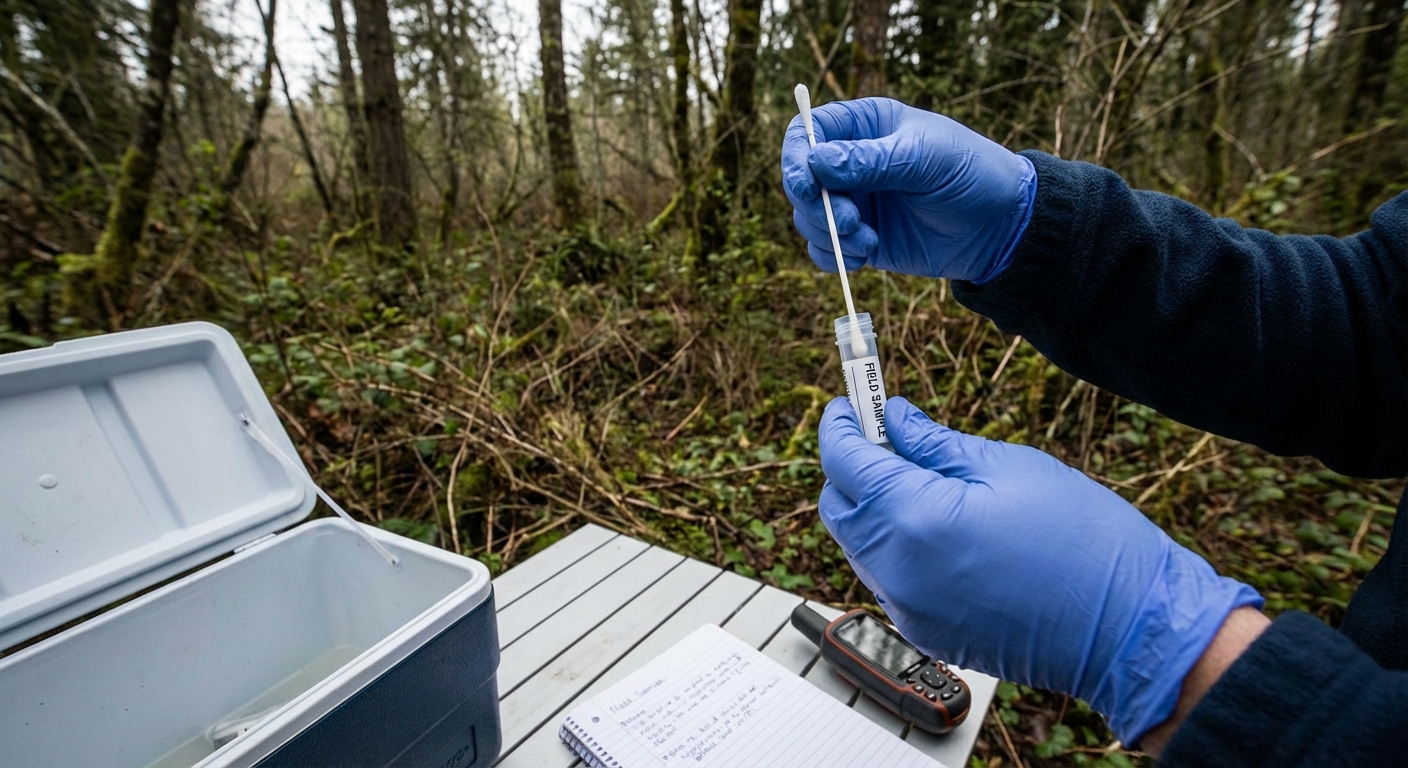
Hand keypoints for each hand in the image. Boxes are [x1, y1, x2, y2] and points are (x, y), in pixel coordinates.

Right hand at [781, 98, 1036, 283]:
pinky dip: (834, 258)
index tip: (808, 186)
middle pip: (800, 180)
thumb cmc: (970, 174)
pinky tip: (866, 256)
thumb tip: (816, 161)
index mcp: (864, 126)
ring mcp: (854, 201)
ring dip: (830, 235)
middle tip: (854, 220)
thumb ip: (870, 160)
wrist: (999, 227)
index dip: (797, 158)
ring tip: (869, 242)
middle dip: (818, 206)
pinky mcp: (860, 238)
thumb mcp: (924, 159)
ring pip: (808, 218)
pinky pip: (823, 251)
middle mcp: (850, 162)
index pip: (807, 132)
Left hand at [817, 396, 1261, 742]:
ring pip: (859, 546)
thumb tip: (895, 420)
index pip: (845, 462)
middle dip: (851, 468)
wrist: (1128, 629)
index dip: (840, 426)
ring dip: (872, 509)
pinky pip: (887, 580)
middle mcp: (899, 571)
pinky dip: (894, 548)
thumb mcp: (1008, 467)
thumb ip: (936, 444)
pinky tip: (936, 529)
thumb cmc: (1084, 542)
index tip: (849, 405)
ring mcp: (908, 609)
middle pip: (840, 507)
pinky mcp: (925, 632)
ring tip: (920, 481)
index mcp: (915, 519)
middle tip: (884, 437)